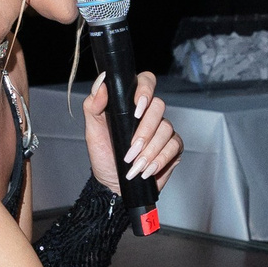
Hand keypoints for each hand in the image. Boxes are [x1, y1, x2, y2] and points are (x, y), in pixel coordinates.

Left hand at [83, 72, 180, 193]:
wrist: (113, 184)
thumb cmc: (104, 155)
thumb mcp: (92, 131)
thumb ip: (93, 105)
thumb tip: (101, 84)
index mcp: (131, 104)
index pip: (146, 82)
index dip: (145, 90)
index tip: (137, 108)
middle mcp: (149, 114)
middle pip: (158, 107)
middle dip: (145, 131)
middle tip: (131, 149)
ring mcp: (163, 130)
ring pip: (166, 129)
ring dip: (150, 150)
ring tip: (136, 165)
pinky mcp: (173, 147)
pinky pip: (175, 146)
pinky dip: (160, 159)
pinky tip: (148, 170)